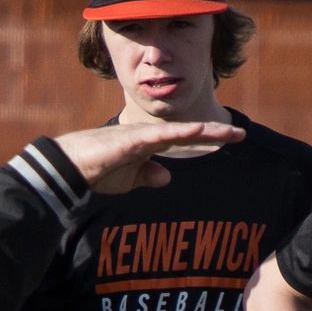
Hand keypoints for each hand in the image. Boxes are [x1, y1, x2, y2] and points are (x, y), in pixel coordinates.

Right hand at [50, 120, 242, 194]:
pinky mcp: (130, 140)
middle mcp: (148, 135)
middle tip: (242, 133)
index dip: (209, 137)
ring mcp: (140, 136)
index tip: (233, 139)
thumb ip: (148, 175)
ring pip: (178, 131)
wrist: (70, 167)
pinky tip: (196, 131)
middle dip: (216, 132)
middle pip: (189, 131)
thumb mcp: (128, 179)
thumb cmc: (96, 171)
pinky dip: (179, 133)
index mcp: (149, 143)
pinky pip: (160, 135)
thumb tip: (168, 177)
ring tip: (228, 131)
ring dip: (204, 131)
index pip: (185, 138)